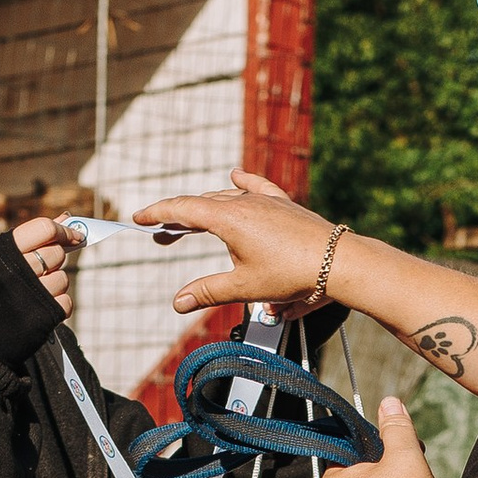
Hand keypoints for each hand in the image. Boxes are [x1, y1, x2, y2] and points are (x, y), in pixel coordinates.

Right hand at [11, 207, 77, 318]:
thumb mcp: (5, 258)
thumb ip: (35, 237)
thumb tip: (67, 218)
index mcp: (3, 249)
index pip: (44, 228)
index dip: (64, 231)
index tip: (76, 237)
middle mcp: (14, 269)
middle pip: (56, 253)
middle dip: (55, 262)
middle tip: (41, 271)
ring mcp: (28, 293)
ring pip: (62, 278)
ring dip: (55, 285)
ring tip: (36, 293)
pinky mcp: (42, 315)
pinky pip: (66, 301)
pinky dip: (58, 305)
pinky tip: (42, 308)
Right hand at [134, 171, 339, 318]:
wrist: (338, 261)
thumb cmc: (293, 273)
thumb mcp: (245, 288)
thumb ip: (207, 292)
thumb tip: (178, 302)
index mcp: (228, 218)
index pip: (182, 209)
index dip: (157, 213)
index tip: (138, 218)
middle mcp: (244, 202)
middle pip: (201, 204)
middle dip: (177, 218)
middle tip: (161, 234)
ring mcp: (265, 200)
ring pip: (226, 196)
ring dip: (204, 207)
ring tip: (192, 221)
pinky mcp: (284, 204)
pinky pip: (257, 187)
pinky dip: (242, 182)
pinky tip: (236, 175)